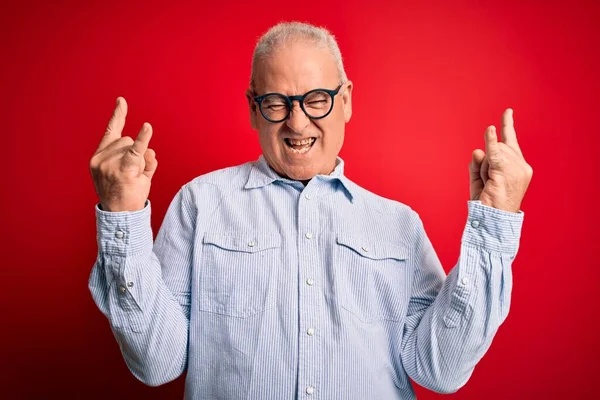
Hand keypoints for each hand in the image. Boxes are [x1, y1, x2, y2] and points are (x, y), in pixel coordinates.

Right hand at [90, 97, 156, 211]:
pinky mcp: (123, 170)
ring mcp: (110, 164)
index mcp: (100, 156)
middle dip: (137, 155)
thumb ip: (141, 158)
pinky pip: (136, 150)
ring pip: (137, 148)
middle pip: (129, 141)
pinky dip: (144, 139)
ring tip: (135, 180)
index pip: (112, 131)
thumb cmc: (126, 194)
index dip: (118, 115)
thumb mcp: (130, 172)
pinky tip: (148, 127)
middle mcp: (102, 158)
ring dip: (143, 163)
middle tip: (133, 175)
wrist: (121, 216)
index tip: (122, 100)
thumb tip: (149, 150)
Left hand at [469, 109, 532, 212]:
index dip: (507, 125)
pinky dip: (491, 141)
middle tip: (487, 184)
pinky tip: (490, 130)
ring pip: (491, 153)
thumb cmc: (487, 204)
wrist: (493, 221)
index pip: (511, 141)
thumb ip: (478, 164)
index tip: (508, 111)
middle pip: (497, 148)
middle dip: (486, 163)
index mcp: (517, 167)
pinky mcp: (506, 171)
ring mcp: (516, 168)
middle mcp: (520, 166)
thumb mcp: (480, 180)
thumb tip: (478, 150)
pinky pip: (495, 152)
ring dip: (483, 170)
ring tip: (488, 187)